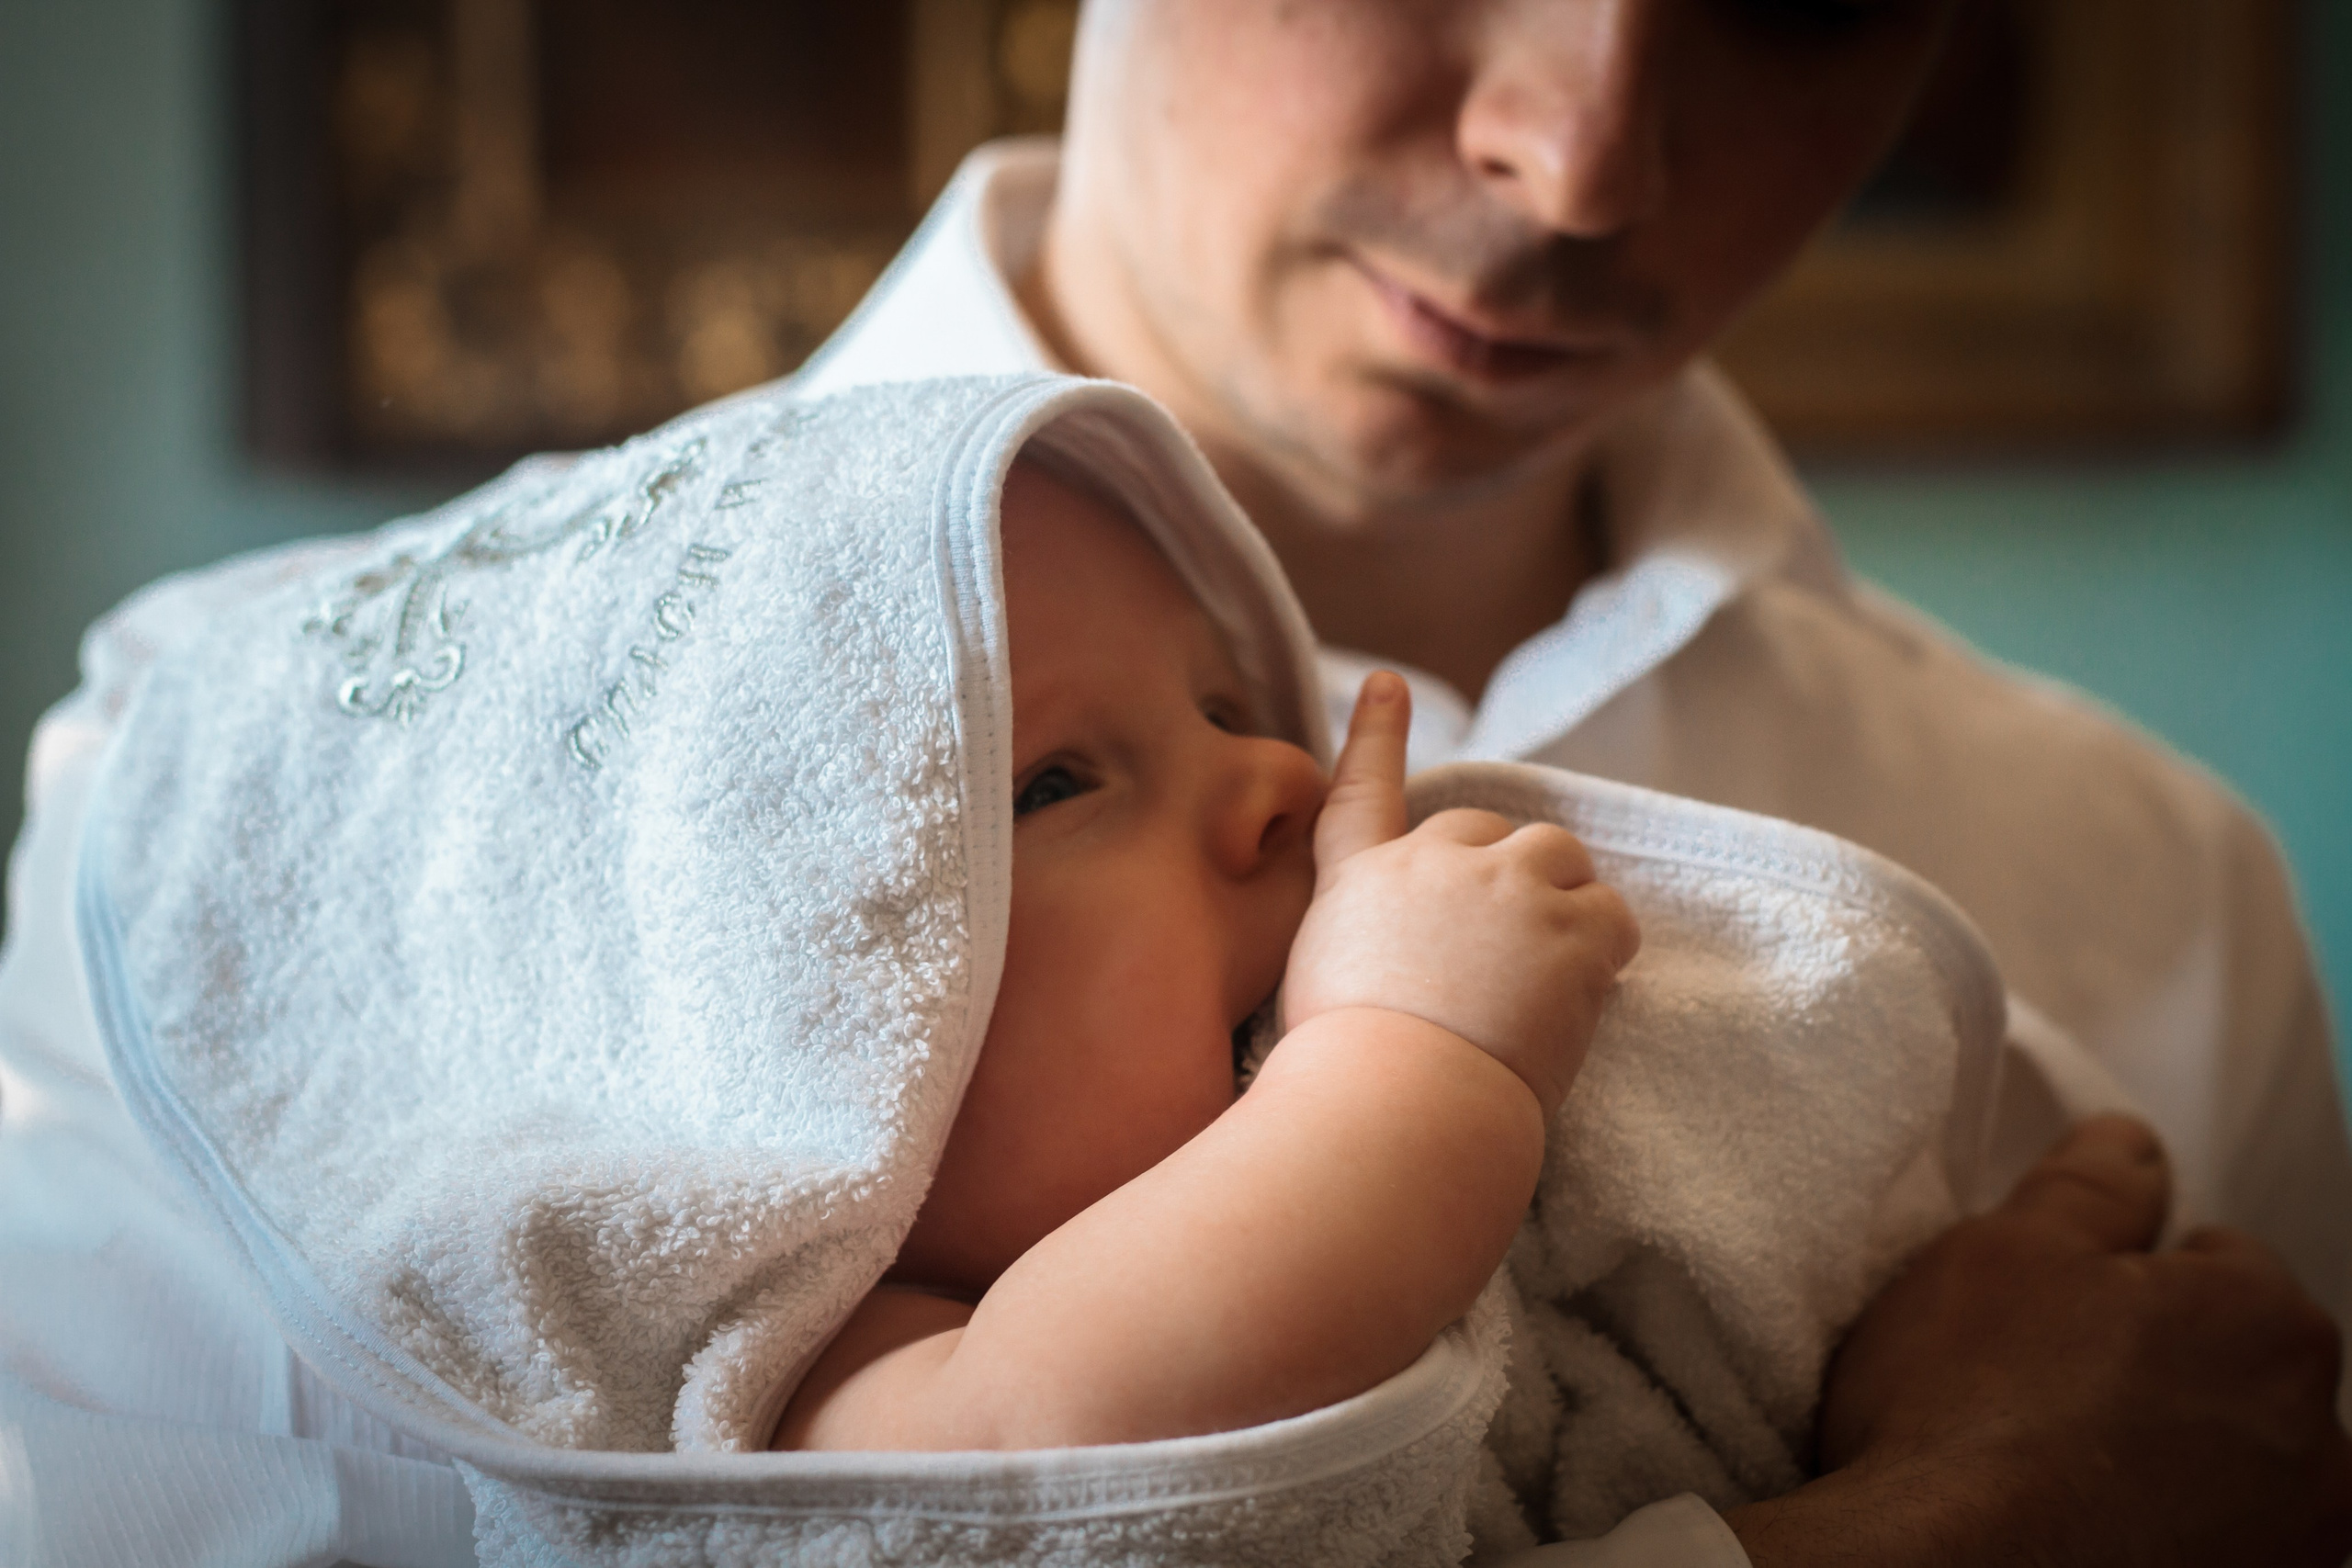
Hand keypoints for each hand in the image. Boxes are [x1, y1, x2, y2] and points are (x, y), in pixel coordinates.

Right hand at [1282, 673, 1639, 1118]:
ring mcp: (1504, 888)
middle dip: (1505, 879)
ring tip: (1546, 974)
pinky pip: (1613, 916)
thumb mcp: (1320, 981)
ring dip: (1564, 900)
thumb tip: (1402, 951)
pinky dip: (1605, 950)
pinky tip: (1580, 997)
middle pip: (1490, 831)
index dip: (1375, 733)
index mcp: (1360, 880)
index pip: (1362, 790)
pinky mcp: (1568, 928)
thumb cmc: (1346, 1072)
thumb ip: (1363, 939)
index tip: (1387, 685)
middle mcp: (1432, 864)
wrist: (1396, 1105)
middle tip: (1505, 958)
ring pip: (1560, 856)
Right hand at [1734, 1116, 2351, 1566]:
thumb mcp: (2004, 1251)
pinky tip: (2086, 1538)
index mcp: (2269, 1323)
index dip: (2125, 1280)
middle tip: (2048, 1397)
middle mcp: (2319, 1445)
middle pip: (2241, 1377)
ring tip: (2060, 1482)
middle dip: (2165, 1377)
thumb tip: (2134, 1143)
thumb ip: (2090, 1186)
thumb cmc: (1968, 1413)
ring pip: (2237, 1477)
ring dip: (2175, 1470)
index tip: (2054, 1316)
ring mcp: (2295, 1549)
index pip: (2218, 1264)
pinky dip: (2166, 1543)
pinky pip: (2219, 1551)